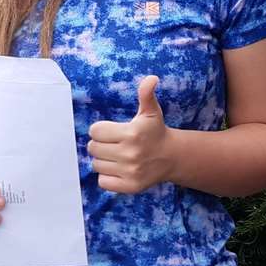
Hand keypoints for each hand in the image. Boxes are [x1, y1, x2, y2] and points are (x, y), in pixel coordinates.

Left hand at [87, 75, 173, 193]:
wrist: (172, 157)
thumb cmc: (155, 131)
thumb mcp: (151, 111)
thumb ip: (146, 94)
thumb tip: (151, 78)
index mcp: (131, 133)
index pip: (95, 131)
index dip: (101, 130)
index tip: (112, 131)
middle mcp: (130, 153)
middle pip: (93, 148)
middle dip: (100, 144)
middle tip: (113, 144)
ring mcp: (130, 171)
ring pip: (96, 165)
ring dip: (103, 160)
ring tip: (116, 156)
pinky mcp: (130, 186)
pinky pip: (102, 182)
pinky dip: (107, 176)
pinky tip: (118, 169)